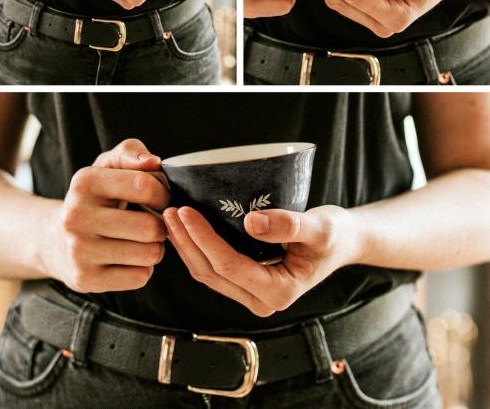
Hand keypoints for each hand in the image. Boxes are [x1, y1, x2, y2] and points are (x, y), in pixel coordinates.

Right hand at [45, 139, 169, 292]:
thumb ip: (131, 153)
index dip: (164, 194)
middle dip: (161, 225)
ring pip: (149, 254)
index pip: (145, 186)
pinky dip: (143, 269)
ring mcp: (78, 251)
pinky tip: (131, 258)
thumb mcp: (107, 167)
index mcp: (85, 182)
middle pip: (150, 227)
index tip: (161, 198)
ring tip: (144, 241)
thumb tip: (152, 162)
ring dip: (156, 248)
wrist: (54, 239)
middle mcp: (76, 216)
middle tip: (154, 223)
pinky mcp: (85, 279)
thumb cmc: (95, 198)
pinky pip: (140, 277)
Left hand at [163, 205, 360, 316]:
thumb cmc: (334, 235)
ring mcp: (252, 294)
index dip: (204, 239)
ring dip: (186, 246)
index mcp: (278, 292)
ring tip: (171, 217)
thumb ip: (289, 225)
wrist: (341, 243)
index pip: (230, 266)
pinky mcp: (246, 282)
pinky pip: (214, 269)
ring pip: (207, 273)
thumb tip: (251, 222)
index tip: (186, 211)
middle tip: (170, 210)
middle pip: (211, 272)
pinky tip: (186, 228)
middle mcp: (261, 301)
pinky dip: (197, 248)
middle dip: (187, 242)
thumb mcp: (320, 228)